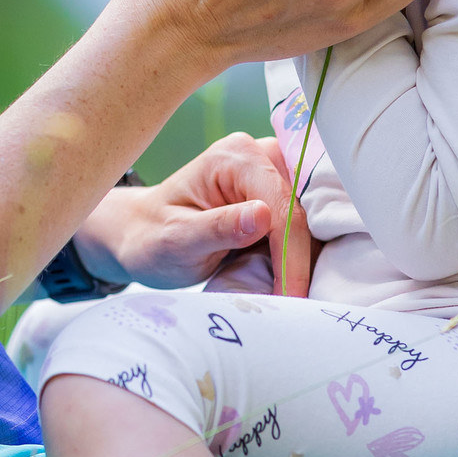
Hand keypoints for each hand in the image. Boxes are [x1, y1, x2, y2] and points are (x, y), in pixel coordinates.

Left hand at [72, 132, 312, 294]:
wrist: (143, 236)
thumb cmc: (153, 237)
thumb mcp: (177, 239)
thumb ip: (218, 227)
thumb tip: (263, 215)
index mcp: (236, 157)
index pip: (282, 207)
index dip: (291, 256)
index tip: (290, 295)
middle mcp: (261, 156)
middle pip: (307, 210)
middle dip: (310, 255)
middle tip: (302, 301)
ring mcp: (274, 175)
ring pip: (314, 219)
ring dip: (311, 258)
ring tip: (298, 295)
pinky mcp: (279, 197)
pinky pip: (306, 227)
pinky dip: (303, 256)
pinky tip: (294, 281)